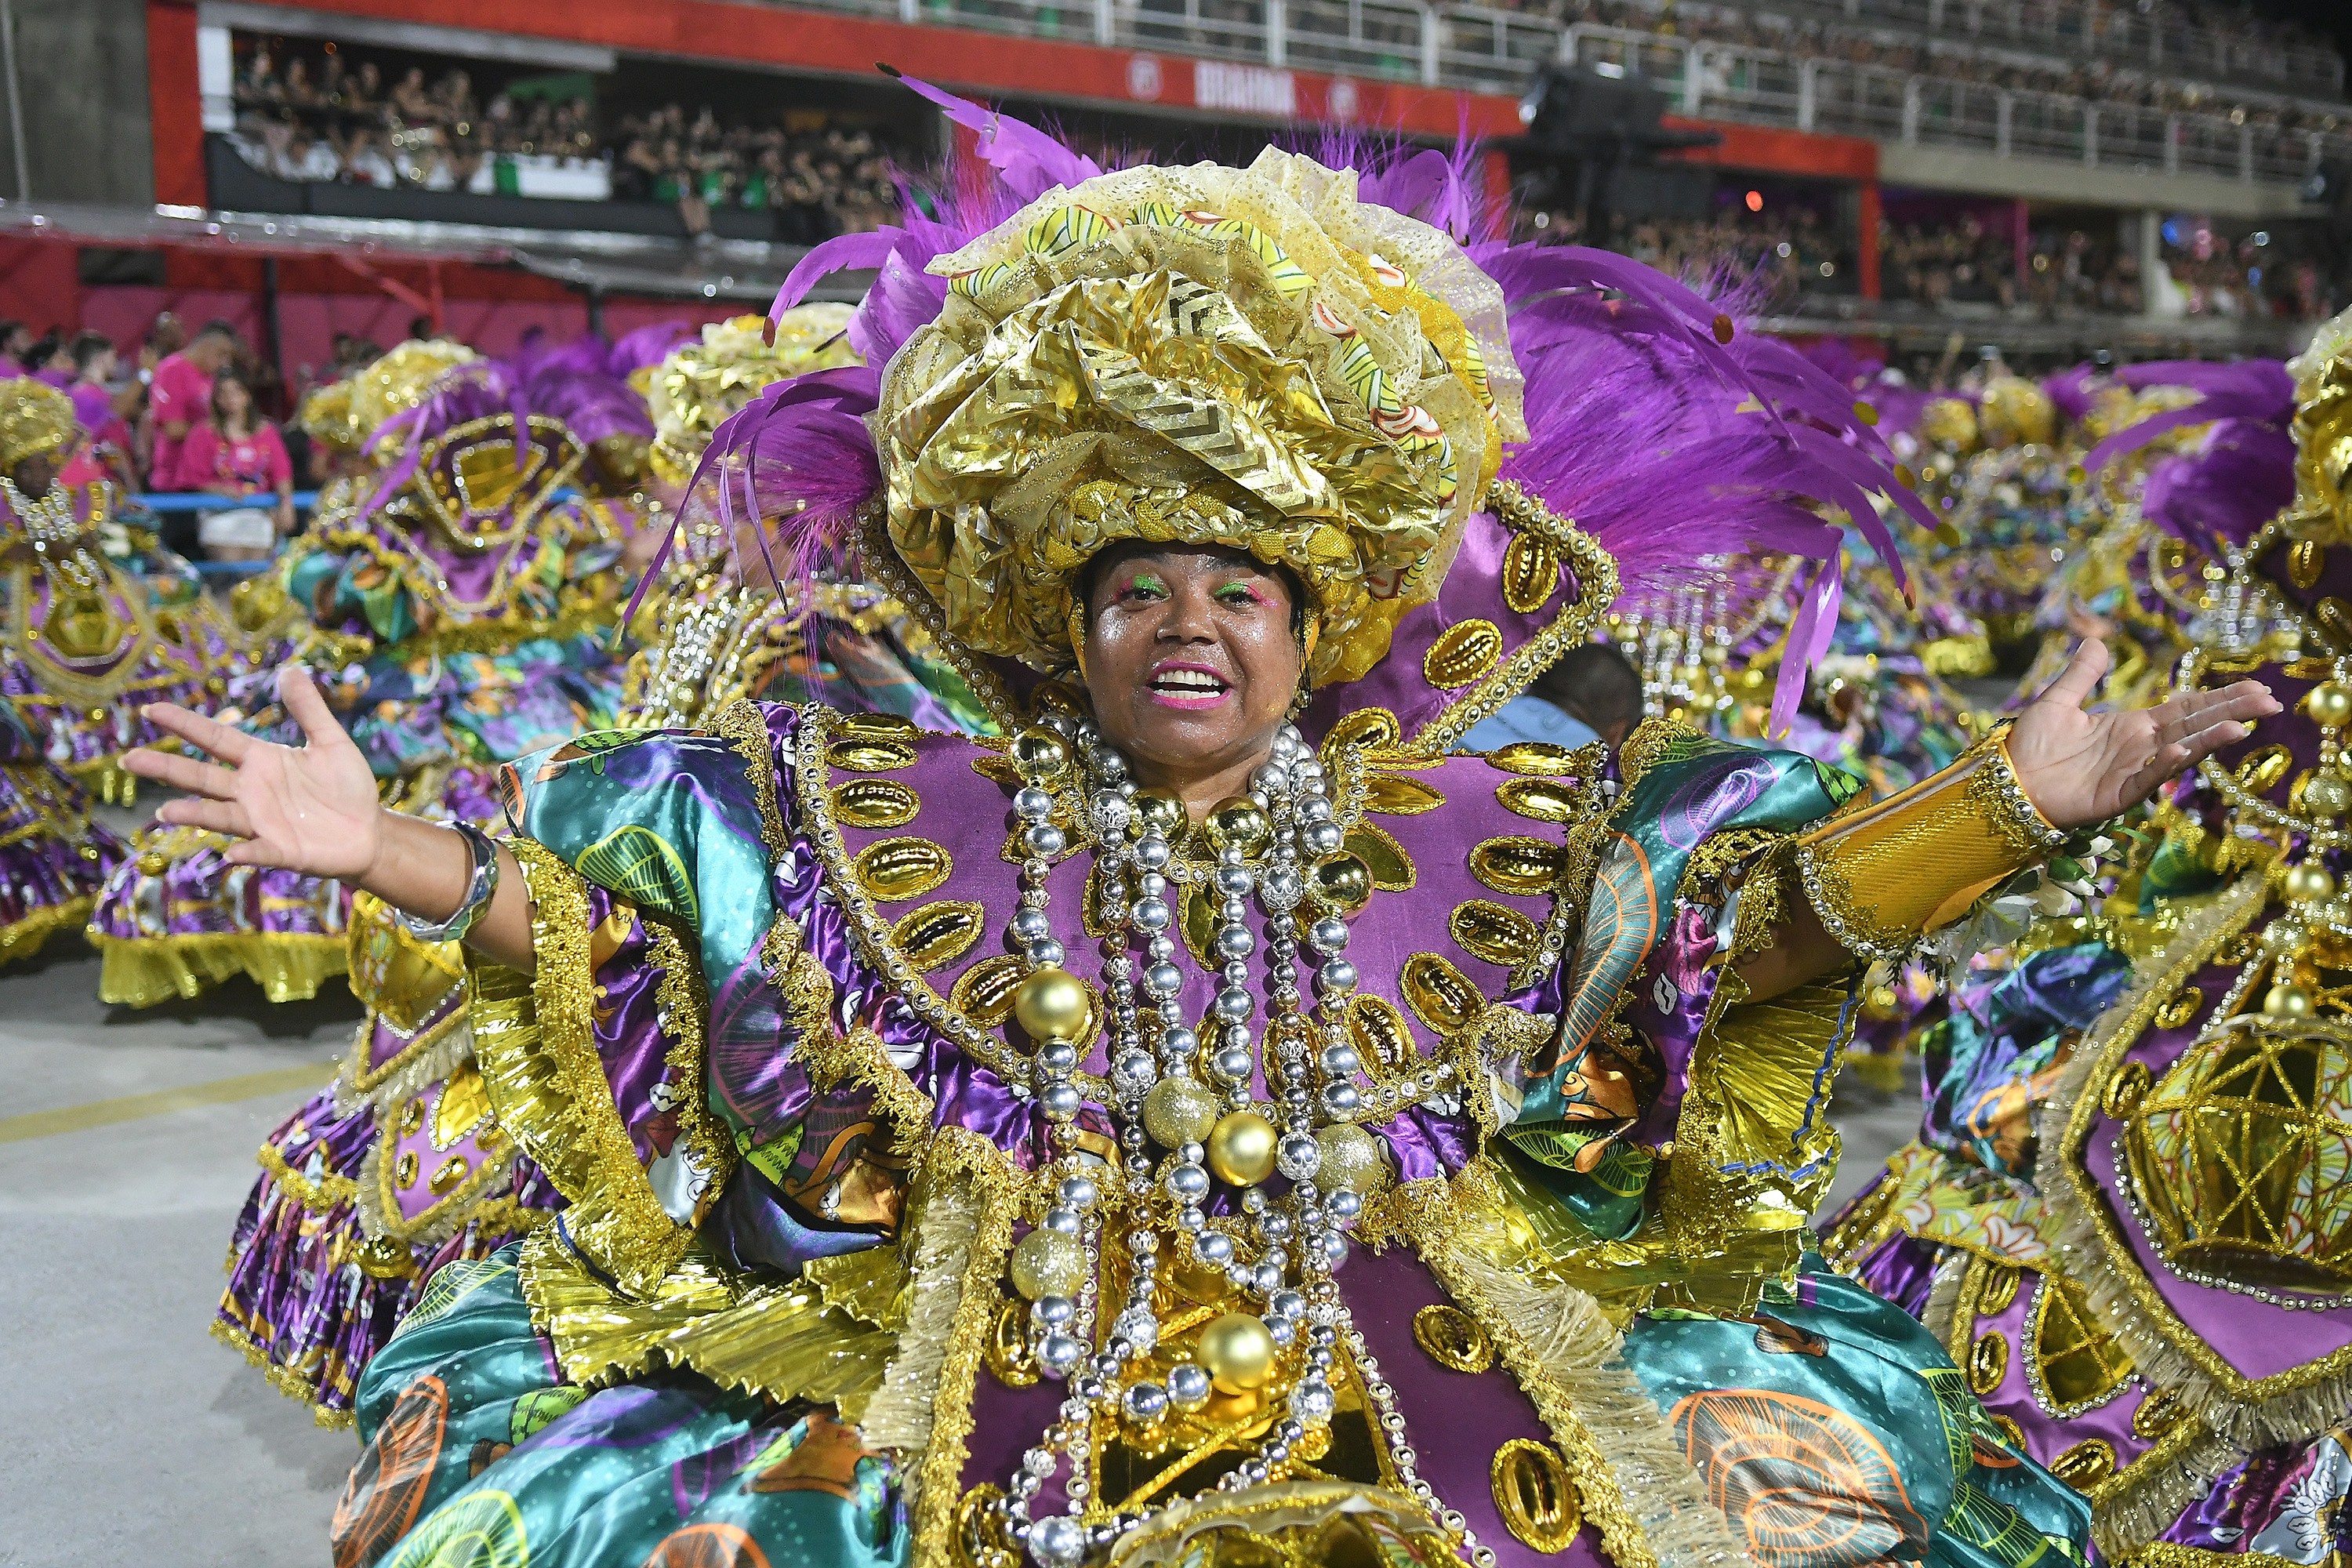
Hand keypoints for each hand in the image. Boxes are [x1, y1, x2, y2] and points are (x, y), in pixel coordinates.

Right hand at [123, 664, 384, 877]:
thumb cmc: (346, 787)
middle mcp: (252, 791)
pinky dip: (247, 852)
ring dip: (194, 814)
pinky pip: (261, 851)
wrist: (370, 832)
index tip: (150, 710)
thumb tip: (290, 669)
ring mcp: (263, 823)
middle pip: (202, 777)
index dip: (185, 725)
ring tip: (165, 812)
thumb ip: (309, 709)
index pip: (215, 738)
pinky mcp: (283, 850)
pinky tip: (231, 853)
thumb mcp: (331, 742)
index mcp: (261, 761)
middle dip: (167, 769)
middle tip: (130, 759)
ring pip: (220, 815)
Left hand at [2009, 639, 2279, 829]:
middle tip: (2271, 702)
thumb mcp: (2056, 701)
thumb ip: (2080, 675)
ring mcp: (2130, 772)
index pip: (2185, 709)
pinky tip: (2179, 751)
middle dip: (2230, 714)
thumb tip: (2097, 641)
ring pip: (2177, 753)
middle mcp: (2139, 748)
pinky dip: (2161, 767)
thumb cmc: (2028, 747)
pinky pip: (2143, 780)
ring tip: (2240, 727)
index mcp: (2131, 727)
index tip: (2256, 687)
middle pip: (2193, 727)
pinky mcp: (2115, 796)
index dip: (2218, 699)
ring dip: (2207, 741)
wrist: (2005, 782)